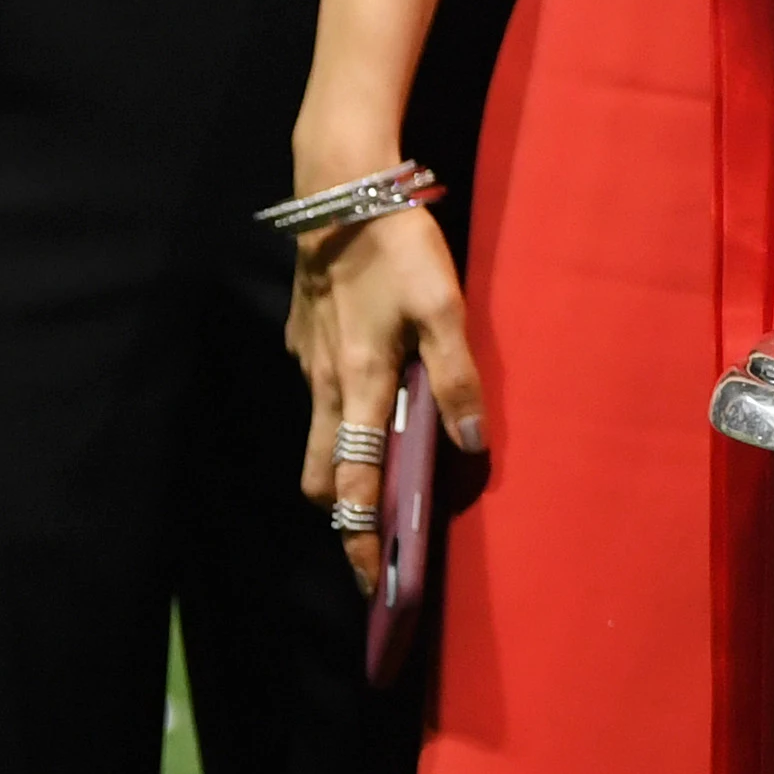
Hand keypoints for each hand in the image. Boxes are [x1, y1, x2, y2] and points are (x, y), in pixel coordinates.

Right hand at [284, 207, 485, 593]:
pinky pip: (318, 388)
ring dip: (341, 460)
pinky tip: (372, 390)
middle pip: (319, 474)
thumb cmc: (397, 248)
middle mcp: (325, 383)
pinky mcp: (302, 335)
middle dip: (343, 514)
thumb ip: (458, 378)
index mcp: (360, 385)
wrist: (340, 190)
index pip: (353, 484)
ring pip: (317, 432)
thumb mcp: (445, 308)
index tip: (375, 583)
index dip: (362, 538)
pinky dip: (339, 407)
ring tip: (381, 470)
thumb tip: (471, 446)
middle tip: (377, 537)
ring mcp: (307, 360)